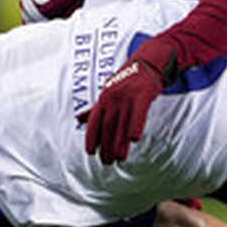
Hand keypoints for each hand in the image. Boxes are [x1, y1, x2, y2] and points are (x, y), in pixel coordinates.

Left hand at [79, 44, 171, 164]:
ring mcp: (127, 96)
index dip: (91, 137)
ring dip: (120, 143)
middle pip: (108, 126)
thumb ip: (95, 108)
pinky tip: (134, 140)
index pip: (94, 121)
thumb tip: (79, 119)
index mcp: (103, 98)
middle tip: (107, 162)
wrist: (147, 64)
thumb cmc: (127, 81)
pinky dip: (135, 126)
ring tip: (119, 158)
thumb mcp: (107, 92)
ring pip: (122, 124)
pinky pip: (138, 114)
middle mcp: (112, 98)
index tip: (90, 153)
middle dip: (106, 146)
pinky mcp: (142, 95)